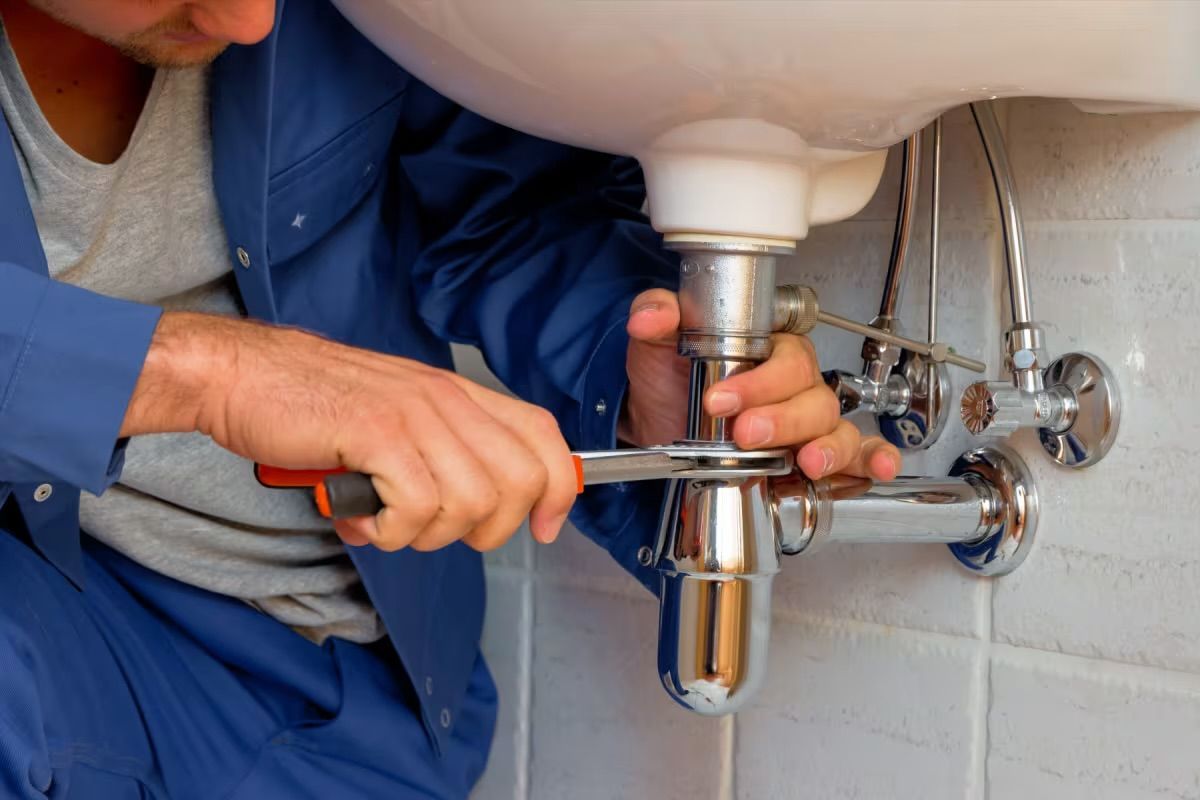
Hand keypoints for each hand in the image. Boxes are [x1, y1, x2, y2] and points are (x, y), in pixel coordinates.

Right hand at [122, 312, 576, 550]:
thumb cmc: (310, 403)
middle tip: (433, 530)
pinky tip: (358, 515)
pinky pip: (416, 508)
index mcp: (455, 393)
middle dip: (487, 529)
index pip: (541, 434)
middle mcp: (444, 398)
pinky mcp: (375, 434)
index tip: (545, 527)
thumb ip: (440, 449)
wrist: (240, 375)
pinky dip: (388, 531)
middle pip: (518, 481)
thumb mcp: (394, 416)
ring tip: (381, 519)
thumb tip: (482, 506)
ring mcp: (412, 414)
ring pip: (470, 504)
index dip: (557, 488)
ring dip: (424, 534)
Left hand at [621, 289, 901, 481]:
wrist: (658, 427)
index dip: (760, 380)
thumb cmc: (670, 381)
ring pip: (836, 428)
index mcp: (770, 350)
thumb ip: (657, 317)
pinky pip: (857, 456)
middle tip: (744, 432)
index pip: (786, 357)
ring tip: (805, 460)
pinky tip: (875, 467)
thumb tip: (652, 313)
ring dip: (826, 445)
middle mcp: (796, 385)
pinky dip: (872, 461)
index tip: (720, 398)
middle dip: (781, 418)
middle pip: (813, 397)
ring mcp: (808, 423)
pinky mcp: (811, 458)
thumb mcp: (658, 346)